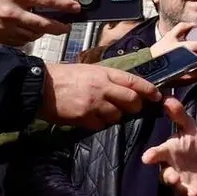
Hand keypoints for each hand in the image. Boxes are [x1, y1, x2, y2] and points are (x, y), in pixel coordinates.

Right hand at [0, 0, 79, 44]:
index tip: (75, 8)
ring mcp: (6, 28)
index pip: (46, 0)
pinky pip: (21, 41)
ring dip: (44, 32)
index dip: (64, 5)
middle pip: (44, 24)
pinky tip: (30, 31)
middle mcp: (12, 13)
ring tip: (49, 27)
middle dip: (59, 27)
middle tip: (67, 26)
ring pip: (33, 34)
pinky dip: (29, 37)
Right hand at [38, 63, 159, 129]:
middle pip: (131, 99)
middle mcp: (102, 87)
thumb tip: (122, 86)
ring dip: (114, 116)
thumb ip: (105, 78)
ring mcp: (93, 103)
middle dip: (135, 106)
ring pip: (117, 115)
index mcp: (103, 73)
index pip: (132, 81)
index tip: (157, 95)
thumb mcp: (87, 70)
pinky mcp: (84, 117)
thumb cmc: (63, 76)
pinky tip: (90, 119)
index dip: (148, 89)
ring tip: (104, 112)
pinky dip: (98, 124)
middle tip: (133, 108)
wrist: (39, 86)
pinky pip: (100, 125)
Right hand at [141, 98, 196, 195]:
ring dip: (186, 192)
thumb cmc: (191, 145)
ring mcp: (184, 184)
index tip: (147, 157)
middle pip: (166, 177)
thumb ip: (179, 115)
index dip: (152, 156)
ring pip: (181, 191)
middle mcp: (173, 171)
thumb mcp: (189, 128)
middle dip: (169, 178)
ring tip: (192, 192)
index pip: (158, 154)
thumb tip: (168, 97)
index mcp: (169, 154)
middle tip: (172, 177)